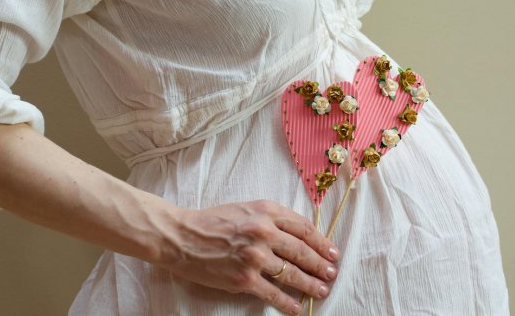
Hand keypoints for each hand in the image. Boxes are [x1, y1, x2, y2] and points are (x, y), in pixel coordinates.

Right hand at [156, 199, 340, 314]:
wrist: (182, 237)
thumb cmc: (214, 221)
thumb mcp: (247, 209)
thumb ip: (272, 219)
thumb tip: (300, 236)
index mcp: (266, 212)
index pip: (303, 228)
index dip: (321, 242)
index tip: (332, 252)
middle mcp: (263, 232)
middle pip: (302, 251)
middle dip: (321, 265)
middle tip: (332, 273)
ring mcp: (254, 257)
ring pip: (292, 273)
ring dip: (310, 284)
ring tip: (322, 291)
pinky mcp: (244, 279)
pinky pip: (273, 294)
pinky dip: (288, 303)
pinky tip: (297, 308)